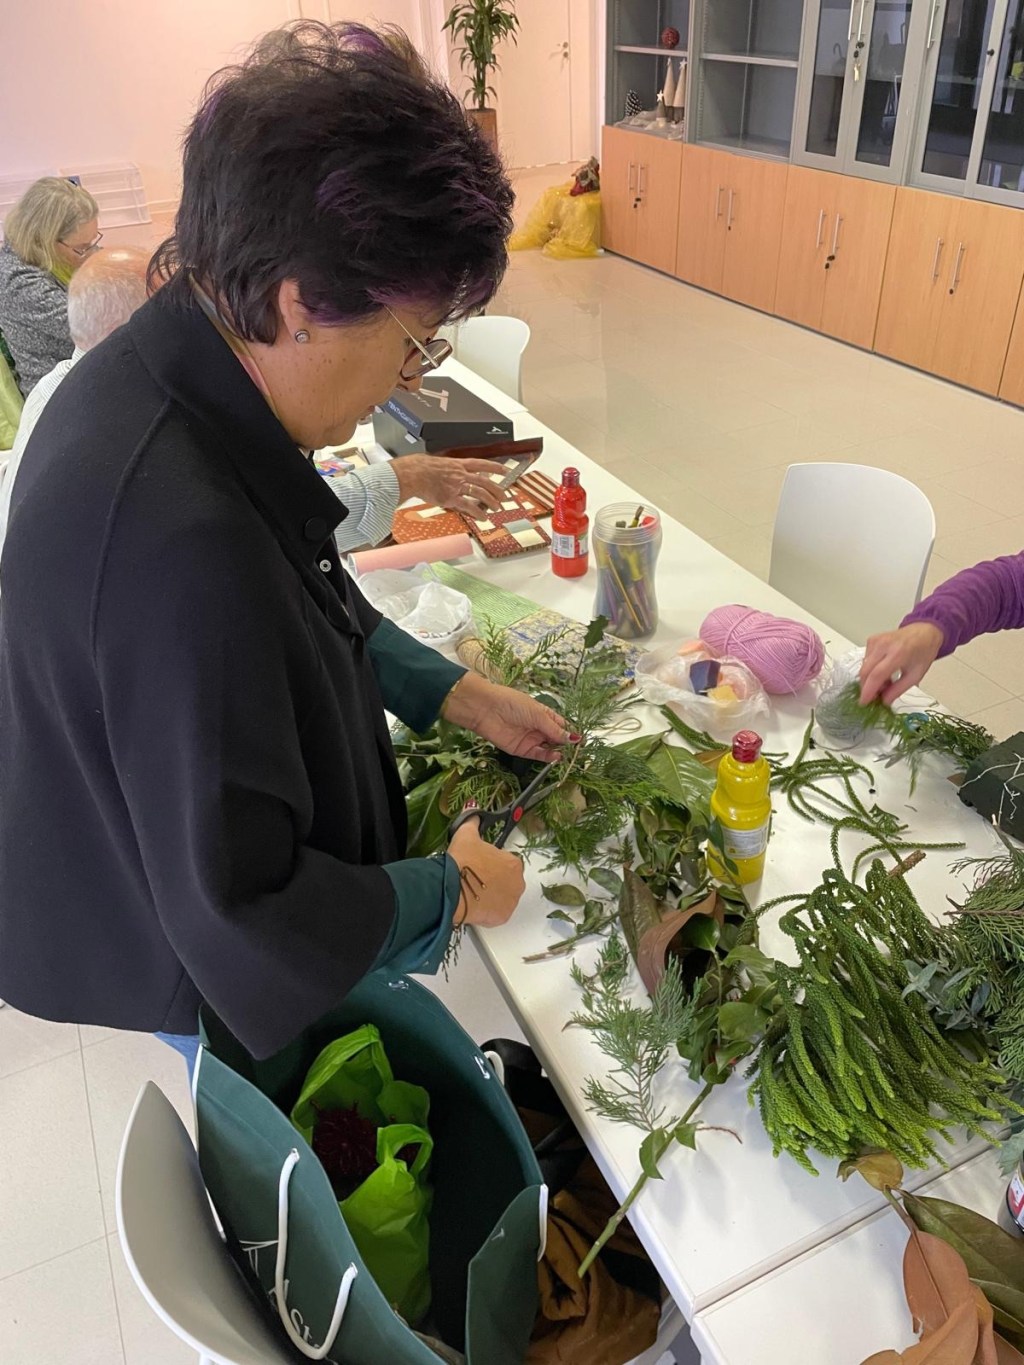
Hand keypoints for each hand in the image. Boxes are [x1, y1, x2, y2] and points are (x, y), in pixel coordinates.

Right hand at [392, 455, 507, 518]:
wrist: (411, 474)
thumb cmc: (420, 468)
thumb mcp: (440, 463)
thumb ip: (451, 469)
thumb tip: (456, 473)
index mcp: (458, 464)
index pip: (482, 464)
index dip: (495, 467)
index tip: (504, 470)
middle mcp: (460, 475)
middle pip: (485, 482)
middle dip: (497, 489)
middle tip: (504, 496)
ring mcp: (456, 486)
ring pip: (480, 494)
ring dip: (491, 501)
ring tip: (497, 507)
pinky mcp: (450, 498)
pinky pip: (468, 506)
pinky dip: (478, 513)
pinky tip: (483, 517)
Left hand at [442, 673, 575, 760]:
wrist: (486, 710)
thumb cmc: (512, 704)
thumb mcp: (538, 714)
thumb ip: (555, 729)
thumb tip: (573, 738)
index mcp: (544, 715)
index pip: (562, 726)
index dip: (571, 733)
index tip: (581, 741)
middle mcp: (538, 728)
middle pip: (557, 739)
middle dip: (567, 745)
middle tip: (577, 752)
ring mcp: (530, 739)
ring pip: (549, 748)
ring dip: (559, 752)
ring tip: (568, 756)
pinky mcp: (521, 750)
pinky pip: (538, 755)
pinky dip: (547, 758)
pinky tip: (556, 757)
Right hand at [448, 813, 525, 927]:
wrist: (453, 888)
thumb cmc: (463, 861)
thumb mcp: (466, 835)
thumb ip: (472, 822)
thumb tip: (472, 809)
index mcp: (513, 863)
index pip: (506, 863)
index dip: (491, 864)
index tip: (478, 866)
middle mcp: (518, 883)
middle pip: (507, 881)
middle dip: (493, 881)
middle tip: (474, 880)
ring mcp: (511, 903)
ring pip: (502, 898)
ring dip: (491, 896)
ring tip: (473, 893)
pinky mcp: (502, 918)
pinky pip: (496, 913)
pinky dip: (487, 911)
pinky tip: (474, 905)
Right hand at [859, 622, 943, 705]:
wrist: (924, 632)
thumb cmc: (922, 653)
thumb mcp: (916, 675)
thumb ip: (898, 690)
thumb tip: (884, 701)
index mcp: (898, 653)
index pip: (877, 674)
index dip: (868, 690)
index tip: (864, 702)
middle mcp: (884, 645)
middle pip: (865, 671)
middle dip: (867, 687)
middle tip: (877, 696)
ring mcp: (876, 641)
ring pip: (864, 667)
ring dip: (870, 679)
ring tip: (886, 682)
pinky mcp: (871, 640)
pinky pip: (865, 660)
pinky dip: (871, 669)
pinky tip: (883, 670)